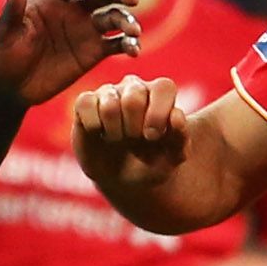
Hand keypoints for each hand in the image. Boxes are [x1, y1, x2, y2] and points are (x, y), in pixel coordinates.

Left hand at [0, 0, 142, 106]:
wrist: (10, 89)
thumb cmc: (2, 57)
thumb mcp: (4, 33)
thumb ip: (12, 9)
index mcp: (52, 0)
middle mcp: (73, 11)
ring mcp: (86, 31)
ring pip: (114, 18)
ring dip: (127, 21)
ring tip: (133, 31)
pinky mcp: (94, 53)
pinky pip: (116, 45)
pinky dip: (128, 45)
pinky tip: (134, 50)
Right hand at [67, 74, 189, 190]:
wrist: (123, 179)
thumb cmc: (152, 161)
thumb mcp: (173, 156)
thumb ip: (181, 137)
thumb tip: (175, 115)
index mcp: (161, 93)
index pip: (163, 88)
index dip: (158, 115)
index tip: (153, 138)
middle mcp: (135, 86)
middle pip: (134, 98)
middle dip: (134, 129)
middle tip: (134, 140)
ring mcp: (109, 92)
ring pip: (109, 105)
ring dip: (114, 132)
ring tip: (117, 139)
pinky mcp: (85, 101)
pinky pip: (85, 103)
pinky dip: (93, 126)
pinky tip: (99, 134)